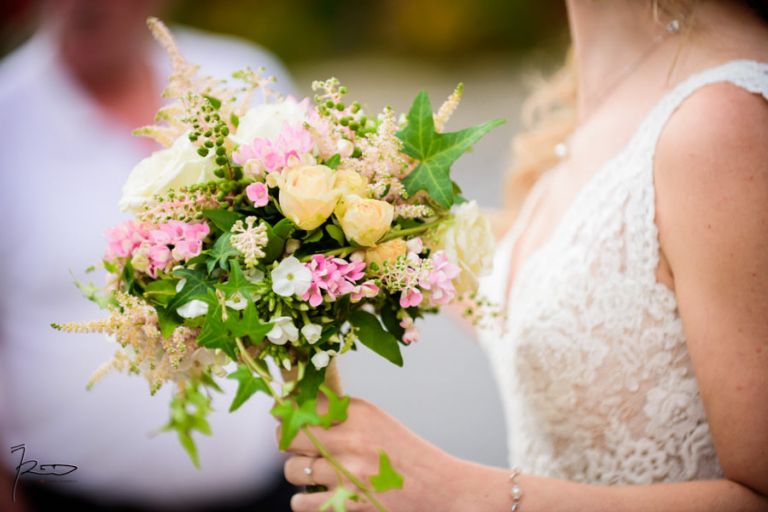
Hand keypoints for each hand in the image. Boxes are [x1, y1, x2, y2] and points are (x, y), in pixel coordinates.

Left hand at [281, 397, 463, 511]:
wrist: (439, 487)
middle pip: (288, 436)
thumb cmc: (405, 453)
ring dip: (301, 473)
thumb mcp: (376, 421)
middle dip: (288, 441)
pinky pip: (300, 503)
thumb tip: (298, 407)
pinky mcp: (346, 505)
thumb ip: (341, 414)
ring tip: (318, 473)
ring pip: (293, 471)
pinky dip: (305, 502)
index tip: (285, 415)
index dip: (289, 412)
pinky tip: (321, 495)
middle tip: (298, 446)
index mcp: (357, 413)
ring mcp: (346, 474)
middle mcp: (349, 440)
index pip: (303, 406)